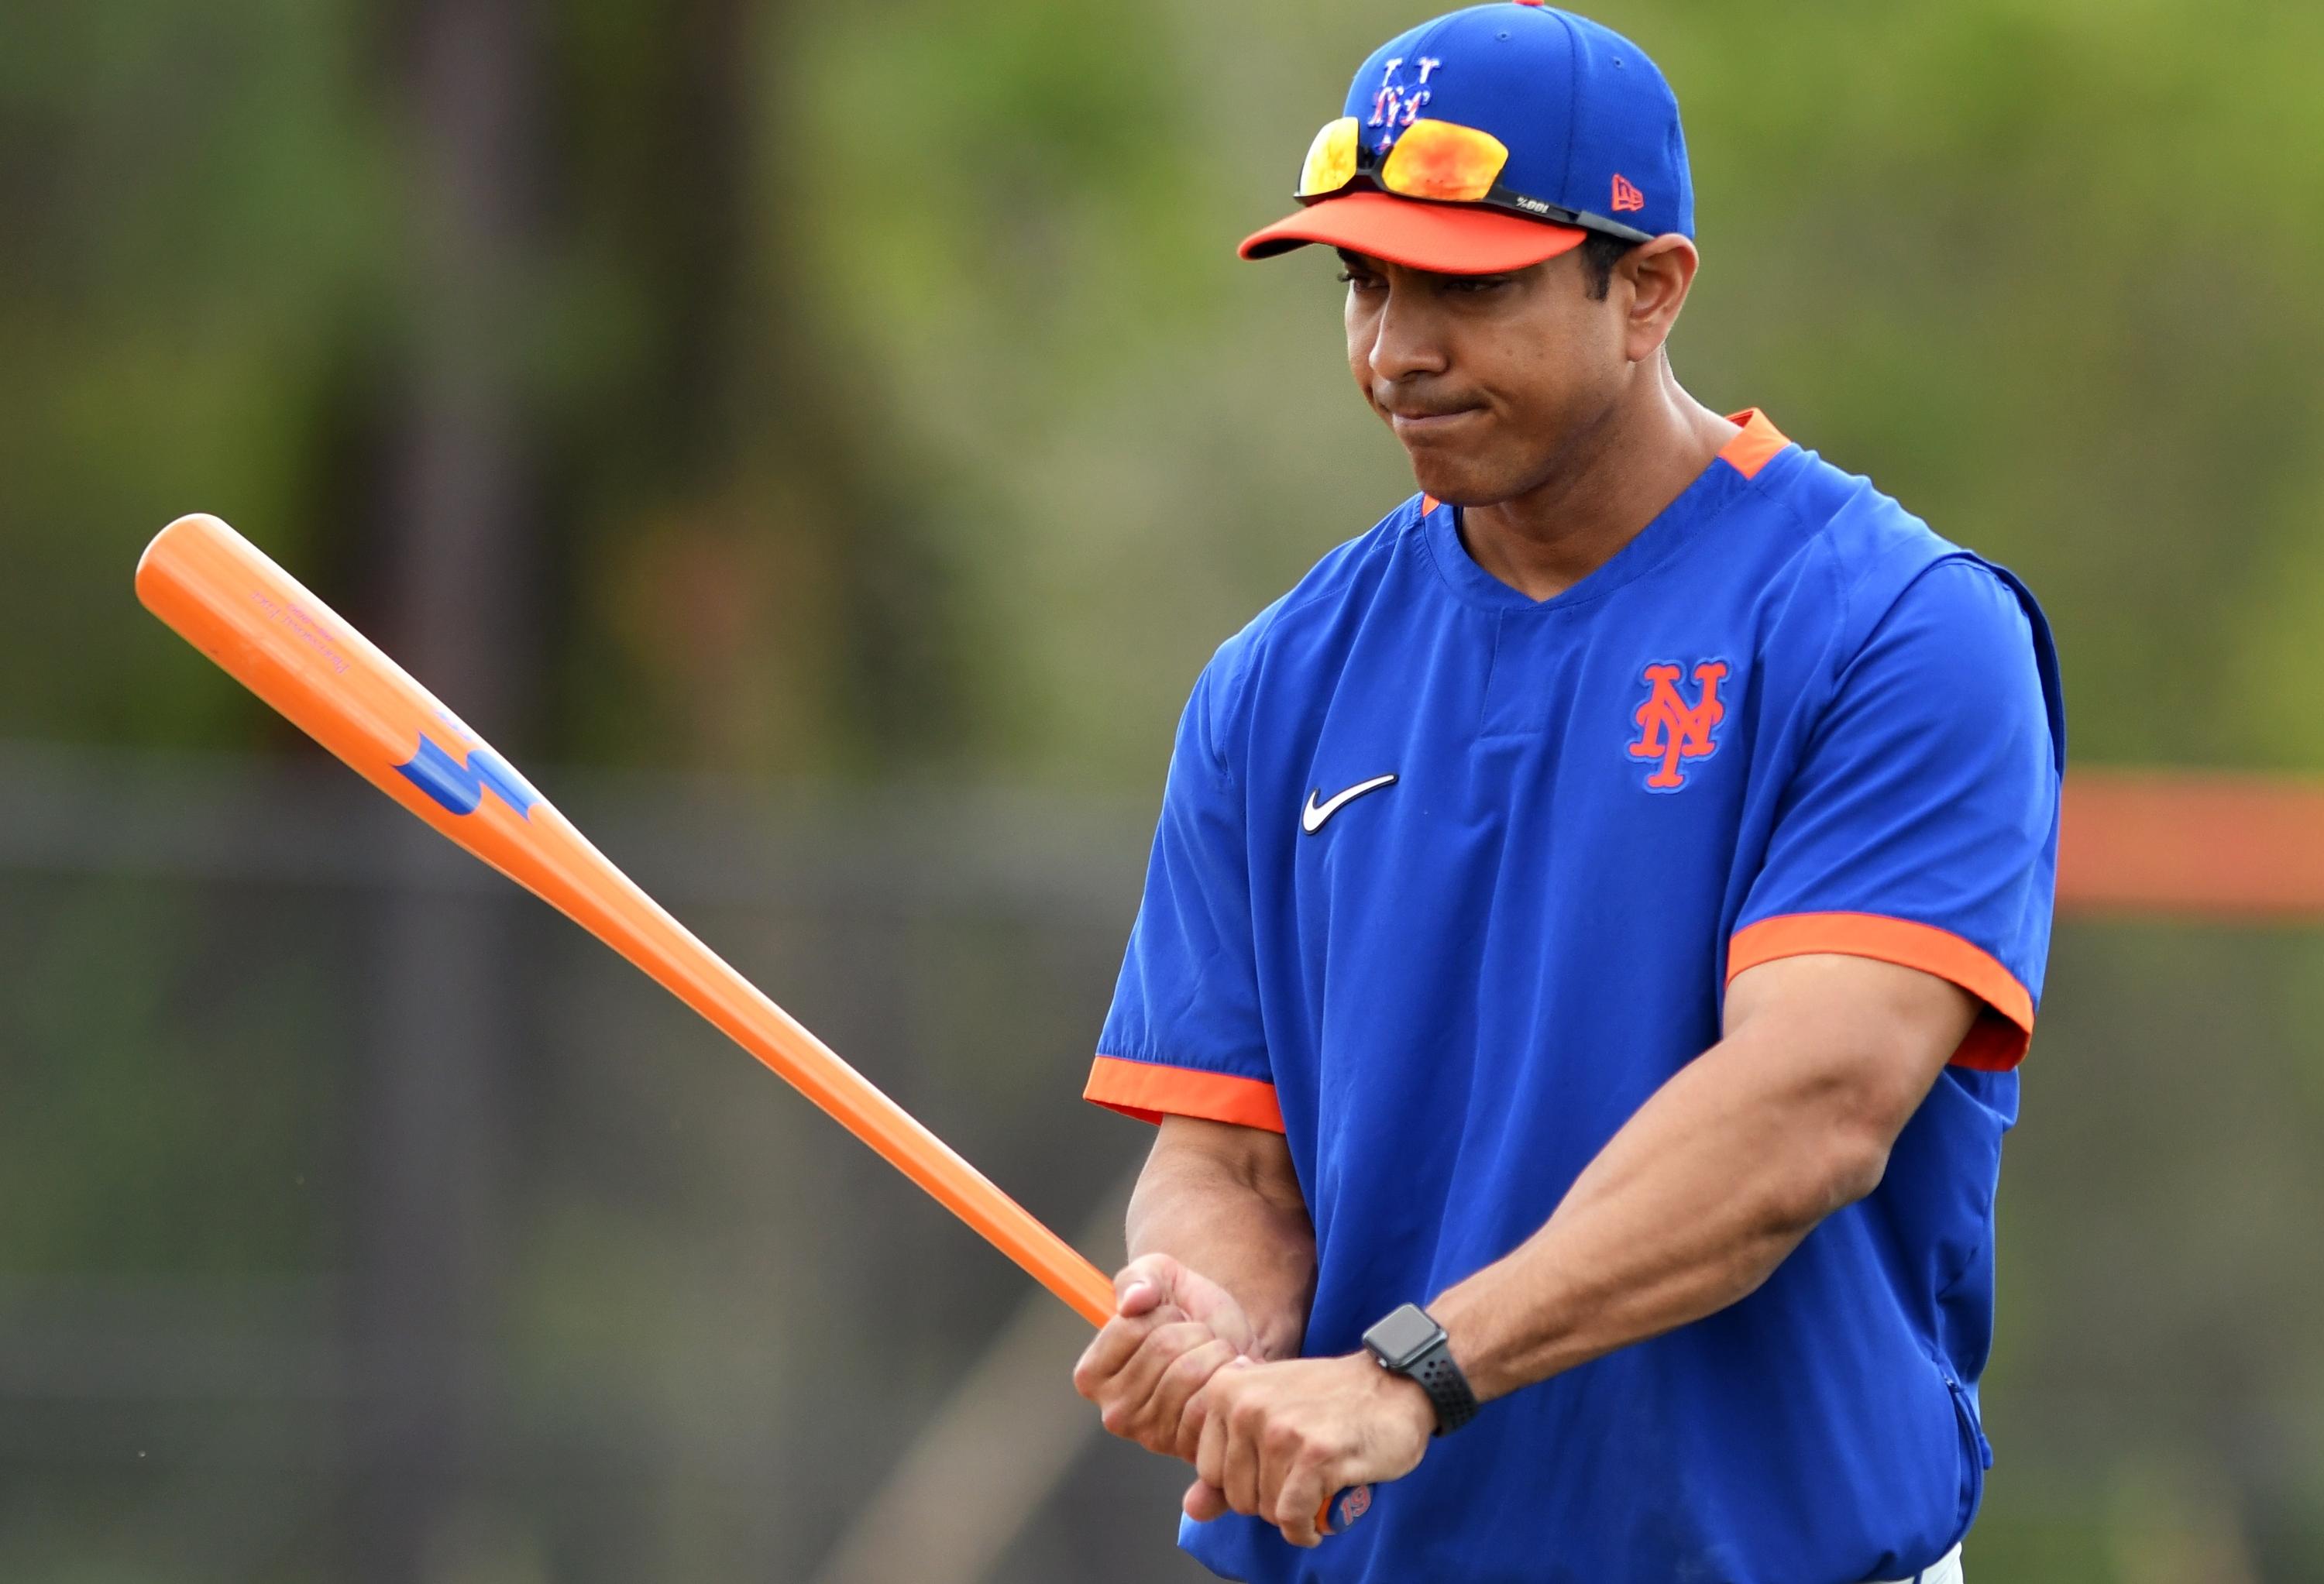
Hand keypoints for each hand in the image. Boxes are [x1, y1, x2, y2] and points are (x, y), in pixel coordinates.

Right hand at [1073, 1254, 1258, 1461]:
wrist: (1237, 1349)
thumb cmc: (1192, 1313)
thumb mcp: (1162, 1277)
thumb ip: (1139, 1277)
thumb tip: (1132, 1300)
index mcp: (1092, 1374)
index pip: (1129, 1328)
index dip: (1162, 1312)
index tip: (1170, 1317)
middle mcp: (1114, 1411)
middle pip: (1162, 1348)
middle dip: (1192, 1330)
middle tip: (1199, 1338)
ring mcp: (1150, 1434)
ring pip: (1189, 1371)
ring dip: (1214, 1350)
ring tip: (1215, 1355)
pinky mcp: (1188, 1446)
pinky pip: (1211, 1398)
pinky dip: (1229, 1376)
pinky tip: (1229, 1378)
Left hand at [1186, 1352, 1432, 1547]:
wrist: (1394, 1385)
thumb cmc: (1331, 1402)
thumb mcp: (1269, 1419)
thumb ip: (1227, 1465)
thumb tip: (1193, 1509)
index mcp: (1226, 1389)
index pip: (1207, 1471)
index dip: (1243, 1481)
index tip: (1273, 1467)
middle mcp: (1247, 1406)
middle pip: (1236, 1495)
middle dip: (1268, 1501)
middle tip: (1298, 1479)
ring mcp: (1280, 1430)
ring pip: (1266, 1510)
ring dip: (1293, 1514)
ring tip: (1314, 1489)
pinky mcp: (1315, 1456)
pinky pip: (1292, 1519)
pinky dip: (1305, 1531)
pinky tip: (1318, 1522)